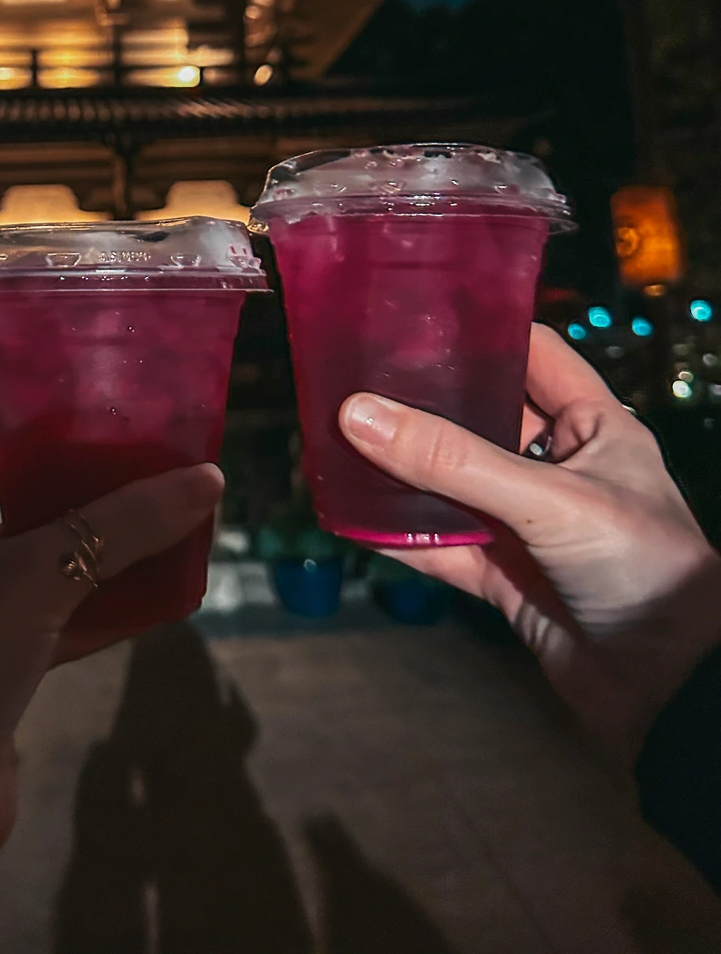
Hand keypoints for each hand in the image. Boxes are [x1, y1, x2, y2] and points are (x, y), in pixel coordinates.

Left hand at [0, 353, 223, 953]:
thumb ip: (124, 523)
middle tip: (125, 430)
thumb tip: (204, 477)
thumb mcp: (41, 576)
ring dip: (82, 533)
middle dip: (57, 463)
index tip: (40, 353)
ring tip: (153, 498)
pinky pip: (36, 606)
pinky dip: (86, 597)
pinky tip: (153, 587)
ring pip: (20, 547)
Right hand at [339, 325, 720, 758]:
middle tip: (350, 379)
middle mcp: (560, 468)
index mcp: (594, 427)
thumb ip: (453, 461)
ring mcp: (530, 524)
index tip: (407, 317)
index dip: (476, 333)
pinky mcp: (508, 578)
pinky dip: (401, 536)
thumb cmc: (644, 570)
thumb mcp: (549, 500)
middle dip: (420, 404)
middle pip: (478, 419)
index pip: (530, 355)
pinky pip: (443, 547)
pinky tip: (352, 519)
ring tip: (336, 442)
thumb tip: (358, 414)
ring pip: (453, 484)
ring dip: (403, 471)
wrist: (675, 694)